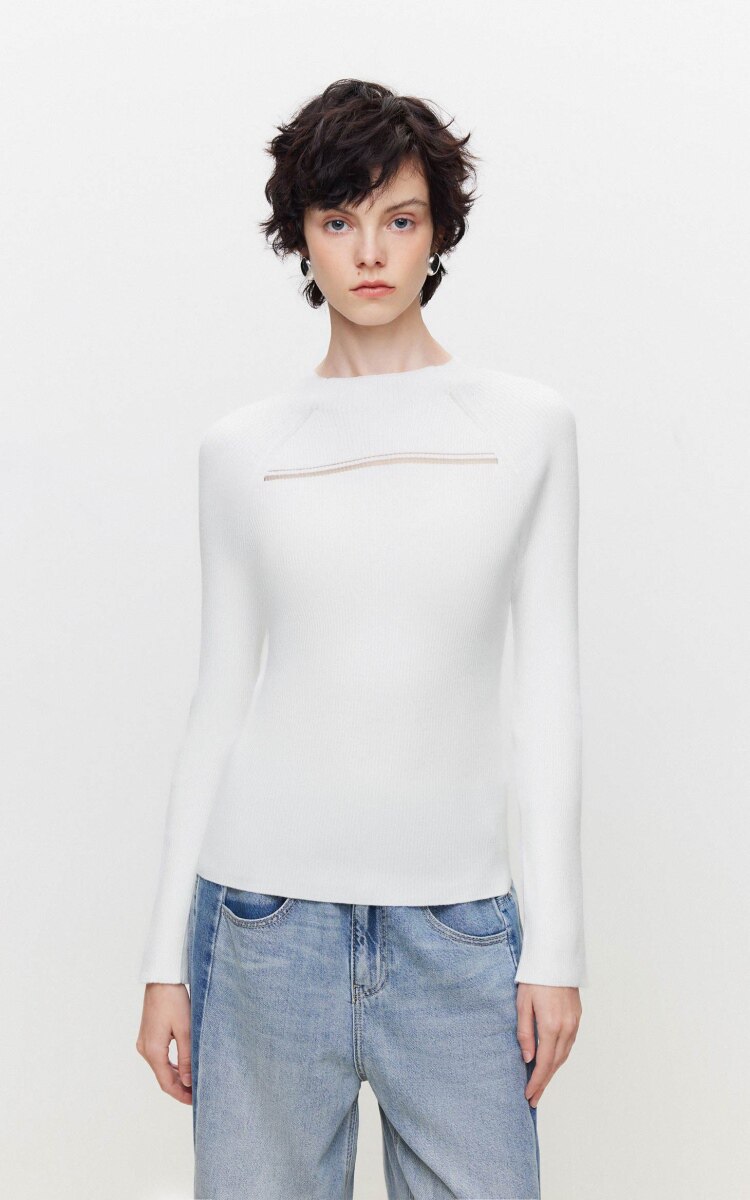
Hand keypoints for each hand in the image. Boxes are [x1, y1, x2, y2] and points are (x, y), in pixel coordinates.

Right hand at [136, 983, 192, 1103]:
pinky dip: (171, 1065)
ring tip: (194, 1082)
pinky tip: (184, 1067)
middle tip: (199, 1093)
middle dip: (180, 1087)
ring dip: (176, 1076)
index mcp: (153, 1051)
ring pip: (161, 1068)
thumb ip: (187, 1058)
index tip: (196, 1101)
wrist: (161, 979)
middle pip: (163, 1077)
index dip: (181, 1095)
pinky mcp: (148, 1035)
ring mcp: (145, 1042)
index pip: (167, 1083)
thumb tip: (189, 1082)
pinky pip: (160, 1057)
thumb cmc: (174, 1000)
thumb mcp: (185, 1030)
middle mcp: (145, 1049)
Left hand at [516, 983, 581, 1107]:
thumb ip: (525, 1033)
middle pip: (556, 1063)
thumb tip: (528, 1059)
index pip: (544, 1063)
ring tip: (541, 1084)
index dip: (537, 1082)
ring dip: (553, 1071)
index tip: (529, 1096)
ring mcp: (574, 1023)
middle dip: (545, 1082)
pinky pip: (569, 1044)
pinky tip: (552, 1061)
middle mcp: (566, 1028)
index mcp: (551, 1026)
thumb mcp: (522, 1004)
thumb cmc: (534, 978)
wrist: (555, 957)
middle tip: (534, 1098)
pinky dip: (560, 1056)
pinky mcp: (577, 1017)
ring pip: (564, 1055)